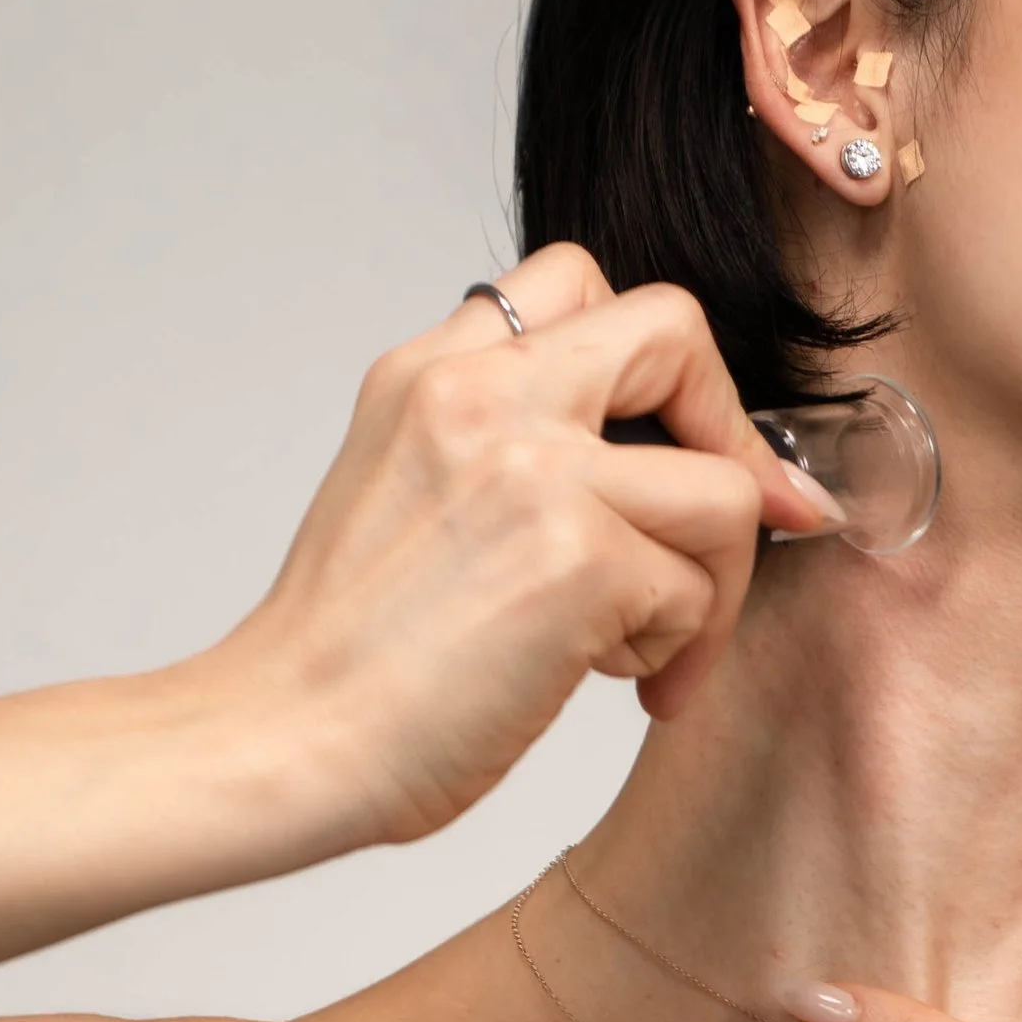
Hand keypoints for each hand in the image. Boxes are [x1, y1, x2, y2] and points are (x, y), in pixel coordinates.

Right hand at [215, 248, 830, 848]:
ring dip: (710, 584)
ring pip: (724, 488)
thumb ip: (507, 444)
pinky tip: (604, 683)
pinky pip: (698, 591)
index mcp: (429, 370)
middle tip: (734, 523)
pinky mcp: (582, 561)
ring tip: (639, 649)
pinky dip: (675, 652)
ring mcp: (537, 471)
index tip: (673, 441)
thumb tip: (652, 457)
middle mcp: (482, 395)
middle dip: (731, 431)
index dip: (652, 363)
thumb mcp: (408, 490)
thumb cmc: (351, 655)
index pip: (576, 281)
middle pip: (676, 332)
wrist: (287, 741)